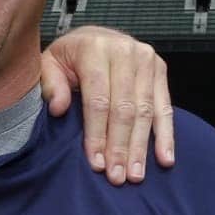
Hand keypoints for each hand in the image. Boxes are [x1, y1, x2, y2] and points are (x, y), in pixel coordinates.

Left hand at [40, 26, 175, 184]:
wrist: (94, 37)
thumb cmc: (68, 57)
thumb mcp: (48, 64)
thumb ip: (50, 85)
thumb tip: (58, 109)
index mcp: (95, 48)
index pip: (98, 100)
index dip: (97, 134)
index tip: (97, 163)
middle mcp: (125, 51)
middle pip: (124, 109)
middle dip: (120, 147)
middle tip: (117, 177)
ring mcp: (147, 60)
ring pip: (145, 112)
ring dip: (141, 147)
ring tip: (135, 175)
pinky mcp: (161, 69)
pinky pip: (165, 107)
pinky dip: (166, 136)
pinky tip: (165, 159)